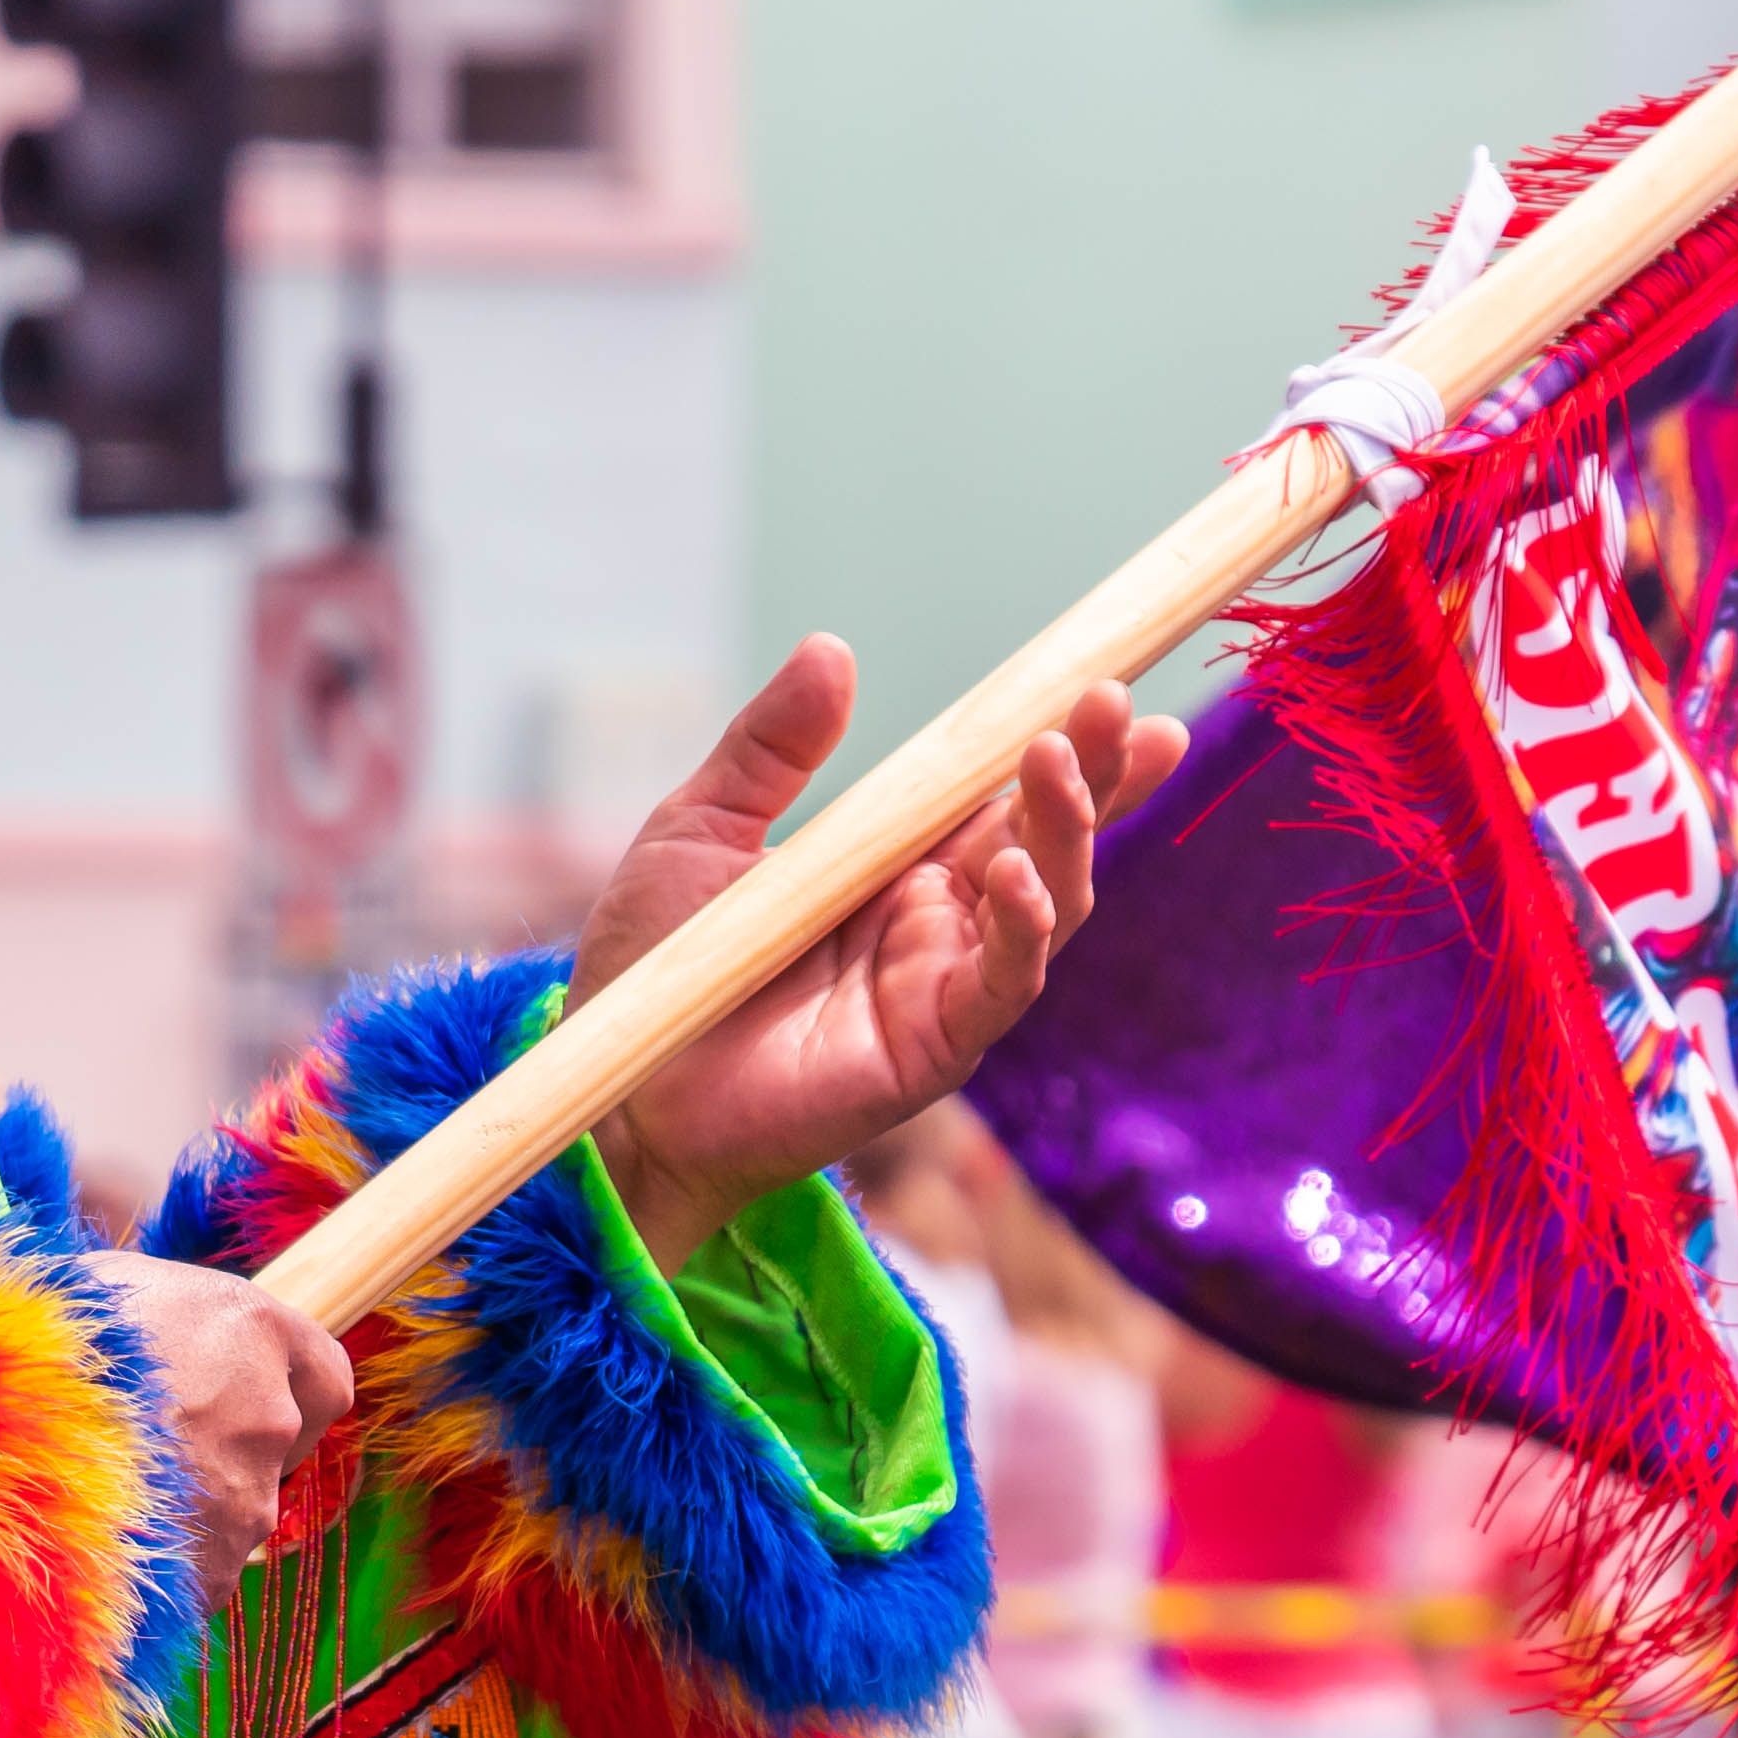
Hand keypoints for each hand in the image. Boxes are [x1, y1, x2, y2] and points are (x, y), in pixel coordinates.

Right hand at [107, 1255, 353, 1614]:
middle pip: (275, 1449)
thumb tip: (158, 1327)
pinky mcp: (207, 1574)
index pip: (326, 1374)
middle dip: (221, 1452)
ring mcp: (243, 1503)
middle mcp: (268, 1417)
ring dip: (182, 1511)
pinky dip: (157, 1566)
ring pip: (231, 1514)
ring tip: (97, 1497)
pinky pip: (193, 1572)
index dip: (287, 1388)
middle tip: (142, 1448)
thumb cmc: (34, 1342)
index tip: (241, 1394)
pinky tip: (93, 1543)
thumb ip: (162, 1313)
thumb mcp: (102, 1287)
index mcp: (251, 1330)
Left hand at [584, 638, 1182, 1268]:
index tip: (1115, 688)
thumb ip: (772, 747)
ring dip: (1063, 833)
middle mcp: (941, 921)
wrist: (622, 1088)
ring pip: (1046, 903)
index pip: (1005, 794)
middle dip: (1093, 774)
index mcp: (901, 864)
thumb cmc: (659, 964)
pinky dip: (1022, 930)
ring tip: (1054, 763)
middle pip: (1049, 839)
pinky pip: (1002, 985)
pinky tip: (1018, 876)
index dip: (1070, 748)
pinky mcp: (932, 1047)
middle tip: (1113, 704)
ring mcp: (944, 984)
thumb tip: (832, 648)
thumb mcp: (705, 828)